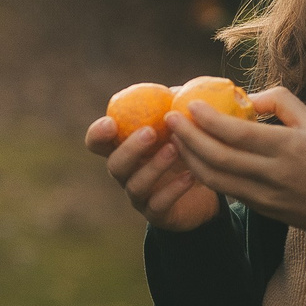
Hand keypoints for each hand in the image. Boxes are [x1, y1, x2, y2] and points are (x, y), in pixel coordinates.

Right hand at [84, 116, 224, 232]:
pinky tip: (190, 176)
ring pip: (136, 185)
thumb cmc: (189, 147)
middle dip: (130, 148)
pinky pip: (159, 204)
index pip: (97, 142)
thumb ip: (174, 108)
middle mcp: (127, 173)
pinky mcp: (158, 214)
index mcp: (125, 148)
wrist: (208, 186)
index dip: (98, 134)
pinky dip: (174, 190)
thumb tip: (175, 91)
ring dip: (154, 166)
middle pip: (115, 164)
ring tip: (175, 150)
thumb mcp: (182, 125)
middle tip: (151, 132)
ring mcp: (140, 196)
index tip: (111, 123)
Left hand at [164, 86, 305, 229]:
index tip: (190, 103)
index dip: (208, 119)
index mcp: (288, 147)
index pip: (238, 133)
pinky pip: (224, 190)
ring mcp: (264, 195)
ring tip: (175, 138)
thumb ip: (280, 102)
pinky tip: (194, 158)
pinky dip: (204, 173)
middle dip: (188, 137)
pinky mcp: (260, 208)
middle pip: (218, 157)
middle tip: (170, 119)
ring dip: (190, 157)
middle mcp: (272, 174)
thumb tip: (244, 96)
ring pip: (215, 179)